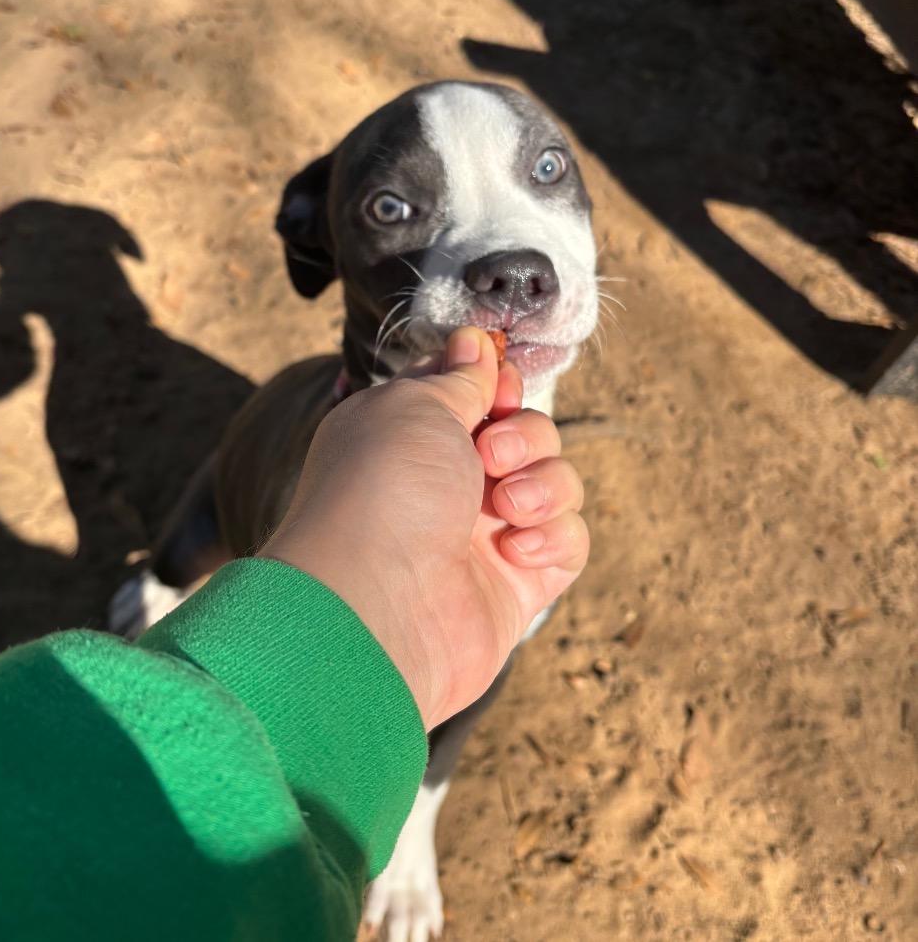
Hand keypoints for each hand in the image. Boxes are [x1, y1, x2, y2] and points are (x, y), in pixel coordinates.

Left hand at [260, 327, 588, 727]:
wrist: (377, 605)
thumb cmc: (383, 491)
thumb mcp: (417, 408)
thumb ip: (458, 380)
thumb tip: (473, 342)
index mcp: (413, 435)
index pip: (473, 393)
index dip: (494, 382)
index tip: (495, 383)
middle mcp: (449, 482)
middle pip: (526, 432)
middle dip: (523, 433)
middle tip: (489, 455)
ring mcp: (485, 533)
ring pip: (555, 483)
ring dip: (543, 483)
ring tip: (506, 508)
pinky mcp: (519, 582)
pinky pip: (569, 541)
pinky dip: (554, 536)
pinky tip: (517, 549)